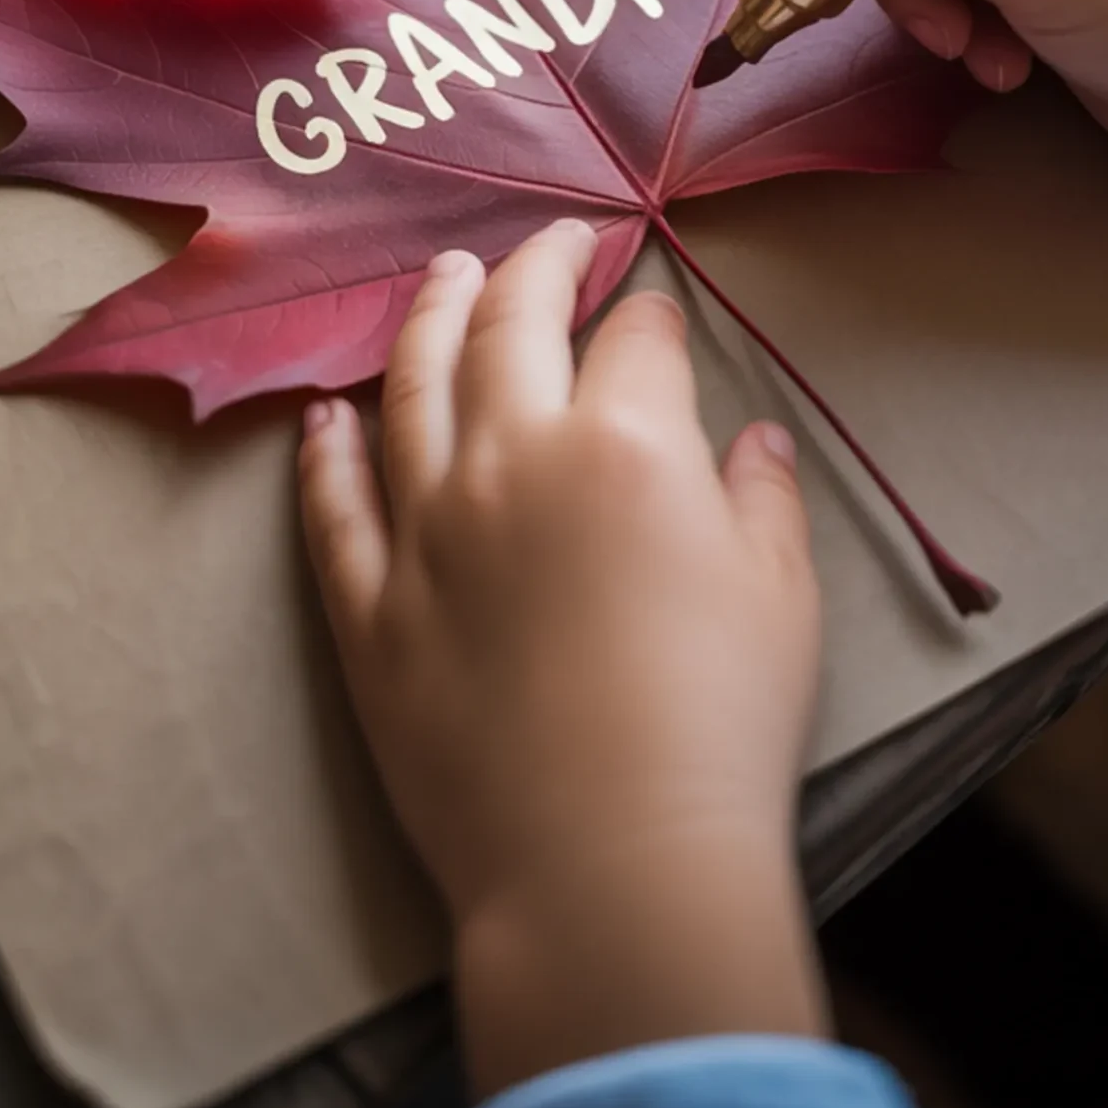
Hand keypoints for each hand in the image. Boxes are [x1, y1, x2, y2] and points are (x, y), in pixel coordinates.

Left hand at [299, 218, 824, 1096]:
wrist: (611, 866)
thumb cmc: (720, 730)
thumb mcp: (782, 601)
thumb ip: (763, 503)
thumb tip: (753, 443)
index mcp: (624, 446)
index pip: (635, 340)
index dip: (649, 313)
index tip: (652, 308)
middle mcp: (513, 460)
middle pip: (512, 327)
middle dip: (536, 268)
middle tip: (552, 241)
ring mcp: (427, 531)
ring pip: (413, 389)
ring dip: (429, 317)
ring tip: (443, 277)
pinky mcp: (369, 609)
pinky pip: (333, 508)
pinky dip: (326, 453)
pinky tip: (325, 415)